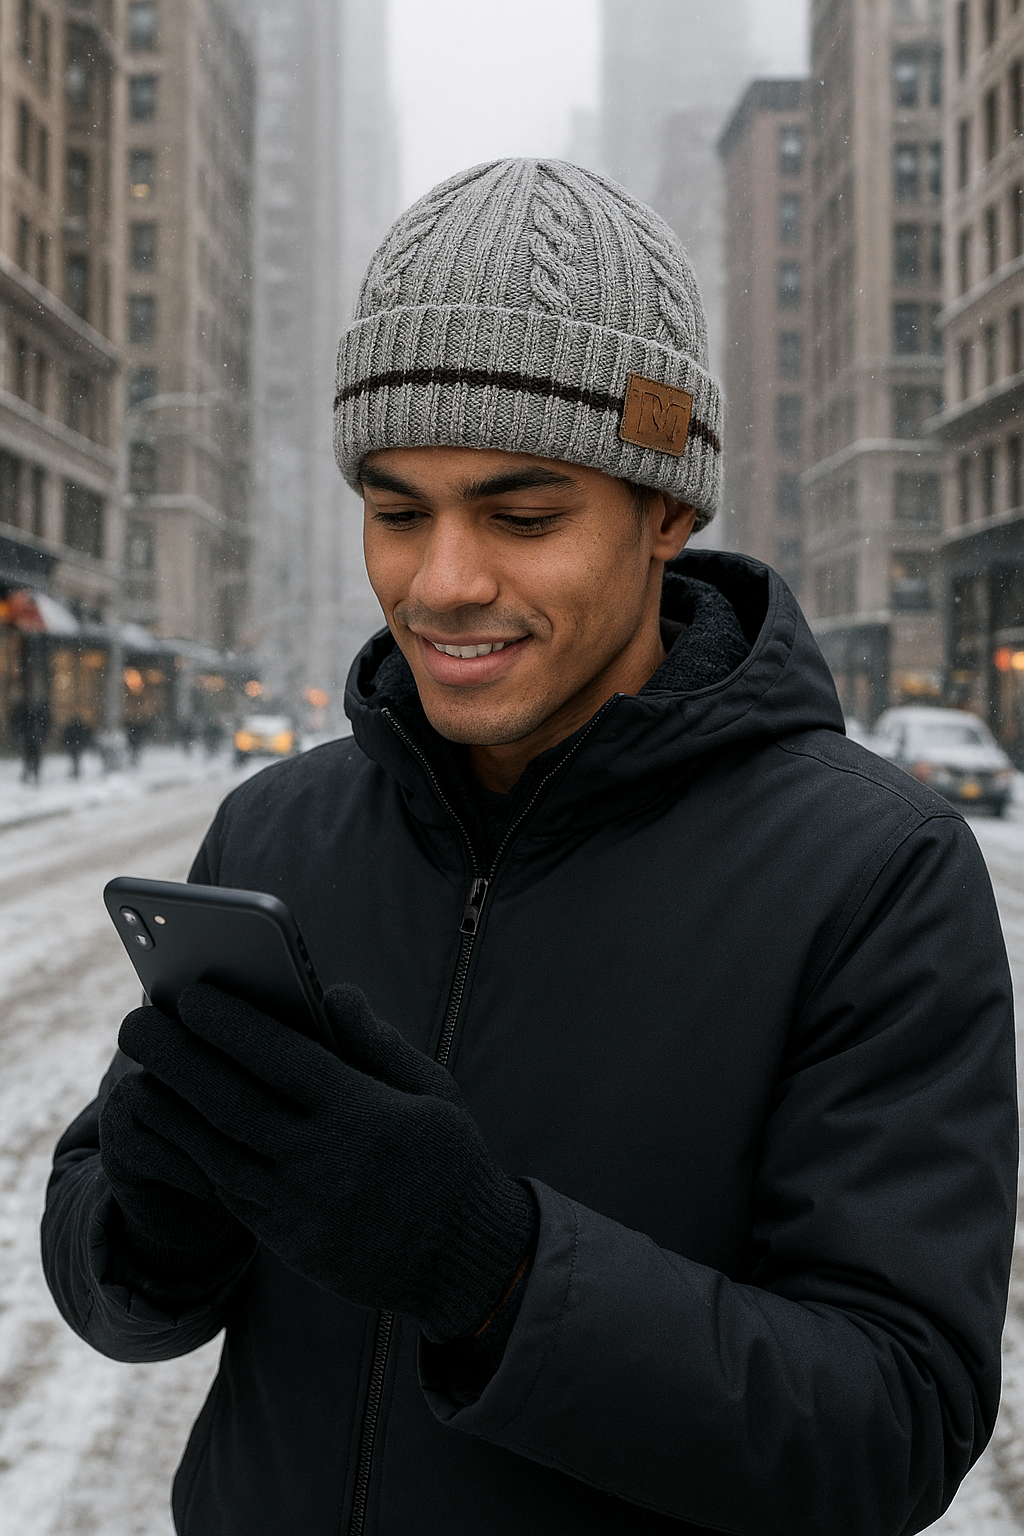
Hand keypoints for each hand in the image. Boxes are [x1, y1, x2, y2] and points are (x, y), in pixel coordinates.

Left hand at [117, 984, 535, 1340]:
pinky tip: (170, 1125)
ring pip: (214, 1152)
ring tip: (134, 1075)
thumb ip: (377, 1041)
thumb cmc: (448, 1159)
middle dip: (177, 1059)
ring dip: (168, 1111)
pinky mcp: (282, 1239)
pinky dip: (191, 1154)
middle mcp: (322, 1162)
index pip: (283, 1060)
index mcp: (363, 1115)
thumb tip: (329, 992)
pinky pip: (225, 1190)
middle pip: (231, 1103)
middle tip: (134, 1024)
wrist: (460, 1263)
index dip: (233, 1025)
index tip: (191, 994)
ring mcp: (297, 1207)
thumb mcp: (433, 1091)